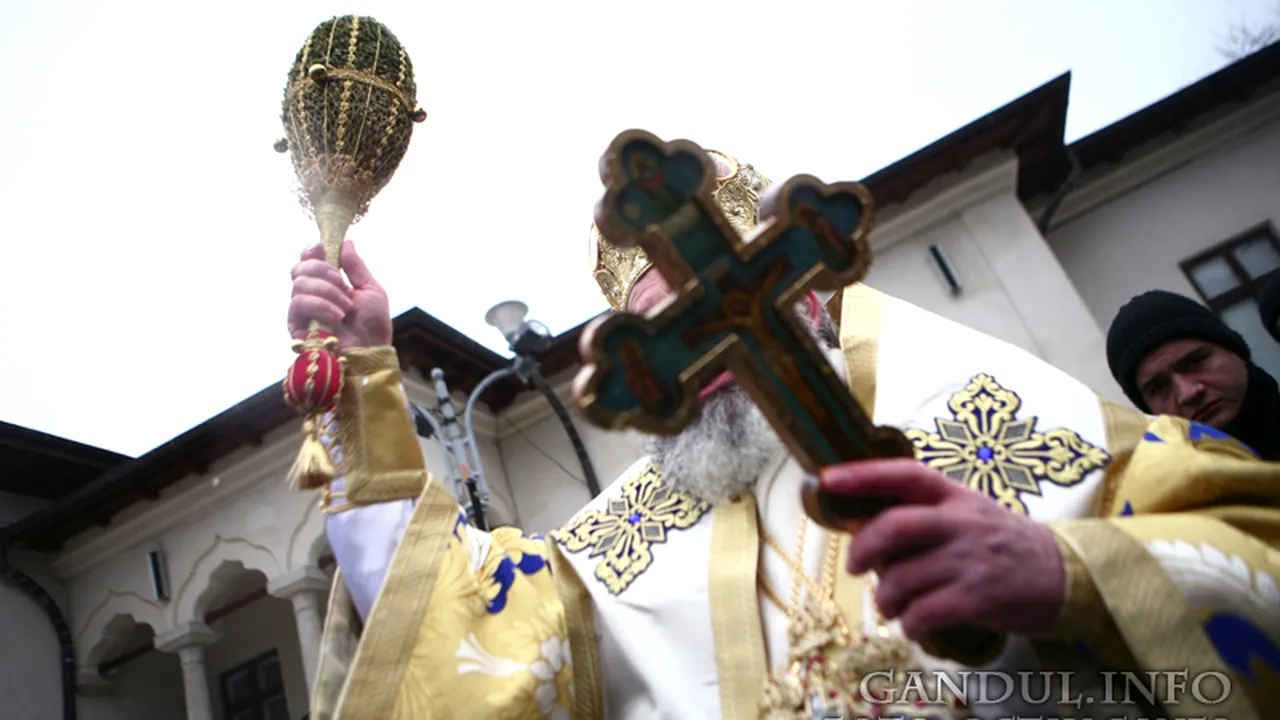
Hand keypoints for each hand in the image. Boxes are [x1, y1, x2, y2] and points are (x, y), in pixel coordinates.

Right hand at [288, 241, 391, 348]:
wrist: (372, 352)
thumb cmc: (373, 326)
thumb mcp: (371, 290)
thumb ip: (356, 267)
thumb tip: (346, 242)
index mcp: (327, 284)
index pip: (307, 260)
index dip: (312, 251)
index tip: (324, 248)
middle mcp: (311, 295)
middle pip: (298, 269)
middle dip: (322, 271)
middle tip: (342, 283)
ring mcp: (302, 312)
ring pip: (298, 285)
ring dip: (327, 292)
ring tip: (345, 309)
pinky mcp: (295, 327)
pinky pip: (297, 304)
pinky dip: (320, 305)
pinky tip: (337, 316)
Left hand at [819, 458, 1065, 641]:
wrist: (1064, 574)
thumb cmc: (1000, 543)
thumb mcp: (967, 513)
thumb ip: (923, 514)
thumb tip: (862, 528)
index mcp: (954, 496)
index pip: (904, 474)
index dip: (863, 475)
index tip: (827, 480)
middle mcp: (960, 523)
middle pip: (895, 527)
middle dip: (863, 548)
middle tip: (855, 568)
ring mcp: (970, 560)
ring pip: (903, 578)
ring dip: (885, 599)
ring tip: (891, 606)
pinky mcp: (979, 598)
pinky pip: (925, 613)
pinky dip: (910, 624)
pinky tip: (915, 625)